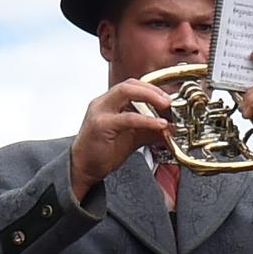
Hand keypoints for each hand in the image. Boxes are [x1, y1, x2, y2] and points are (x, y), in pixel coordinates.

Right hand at [68, 74, 174, 204]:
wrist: (83, 168)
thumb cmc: (101, 152)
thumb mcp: (131, 137)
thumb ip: (148, 130)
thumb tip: (169, 128)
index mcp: (107, 103)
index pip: (130, 85)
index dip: (150, 88)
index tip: (166, 97)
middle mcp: (102, 103)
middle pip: (128, 84)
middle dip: (151, 89)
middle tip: (168, 100)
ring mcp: (100, 112)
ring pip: (125, 92)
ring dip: (149, 96)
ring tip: (165, 105)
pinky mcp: (101, 125)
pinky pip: (127, 118)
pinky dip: (146, 119)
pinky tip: (159, 124)